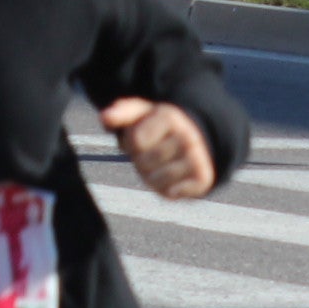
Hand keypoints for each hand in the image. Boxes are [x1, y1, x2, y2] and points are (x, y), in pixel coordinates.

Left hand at [99, 98, 215, 200]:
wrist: (197, 141)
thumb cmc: (159, 129)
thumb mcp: (141, 114)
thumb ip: (121, 113)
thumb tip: (105, 118)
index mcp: (171, 116)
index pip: (136, 141)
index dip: (132, 143)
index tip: (142, 137)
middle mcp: (188, 136)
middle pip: (144, 162)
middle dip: (142, 161)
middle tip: (152, 154)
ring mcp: (198, 158)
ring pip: (156, 181)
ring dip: (153, 178)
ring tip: (161, 165)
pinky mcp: (203, 178)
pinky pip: (172, 194)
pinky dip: (167, 190)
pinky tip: (173, 178)